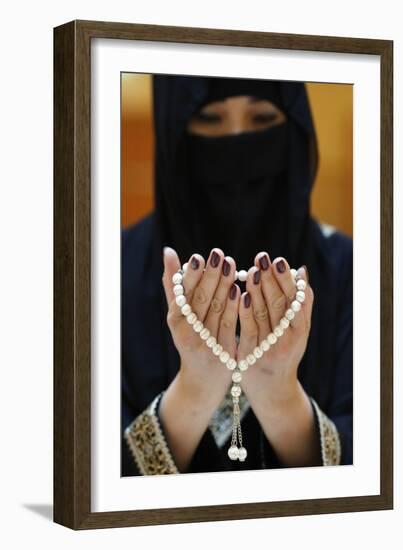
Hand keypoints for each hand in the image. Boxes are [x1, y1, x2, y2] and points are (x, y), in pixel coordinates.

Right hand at [162, 246, 239, 407]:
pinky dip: (236, 308)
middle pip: (200, 300)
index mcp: (175, 320)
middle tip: (219, 254)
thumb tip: (168, 251)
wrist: (202, 380)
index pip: (183, 294)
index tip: (199, 257)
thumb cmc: (191, 336)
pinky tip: (241, 290)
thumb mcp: (179, 313)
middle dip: (211, 276)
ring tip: (232, 264)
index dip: (191, 275)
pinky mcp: (224, 353)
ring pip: (217, 310)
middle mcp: (187, 333)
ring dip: (225, 286)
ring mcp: (206, 344)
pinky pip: (231, 326)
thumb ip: (175, 283)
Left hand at [237, 253, 312, 406]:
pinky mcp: (252, 355)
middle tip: (263, 258)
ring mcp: (270, 347)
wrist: (272, 390)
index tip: (278, 260)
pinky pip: (248, 329)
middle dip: (271, 279)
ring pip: (264, 314)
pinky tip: (239, 295)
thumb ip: (300, 303)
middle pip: (280, 304)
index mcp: (301, 329)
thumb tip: (301, 271)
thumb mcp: (297, 330)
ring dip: (257, 291)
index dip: (287, 279)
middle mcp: (289, 339)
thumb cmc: (284, 351)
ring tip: (251, 270)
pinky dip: (245, 311)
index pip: (295, 299)